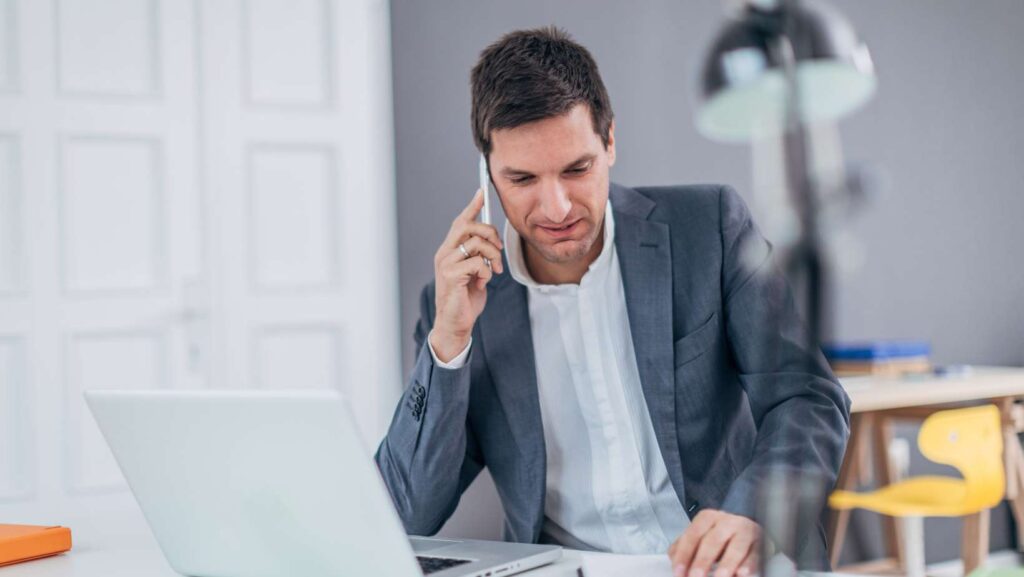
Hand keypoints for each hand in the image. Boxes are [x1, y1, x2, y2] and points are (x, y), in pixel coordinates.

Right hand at [430, 189, 503, 361]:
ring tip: (494, 270)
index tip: (481, 192)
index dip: (472, 206)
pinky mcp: (451, 276)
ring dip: (493, 255)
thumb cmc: (465, 300)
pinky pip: (477, 262)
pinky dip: (487, 271)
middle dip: (490, 233)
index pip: (459, 222)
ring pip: (476, 242)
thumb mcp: (476, 273)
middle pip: (468, 225)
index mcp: (449, 250)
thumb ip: (479, 256)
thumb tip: (492, 243)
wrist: (456, 324)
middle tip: (498, 249)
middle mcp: (444, 253)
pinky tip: (483, 282)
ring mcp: (446, 264)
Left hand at [668, 510, 760, 576]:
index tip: (679, 572)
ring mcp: (745, 531)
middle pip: (713, 541)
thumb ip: (684, 547)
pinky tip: (742, 573)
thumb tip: (675, 561)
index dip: (684, 555)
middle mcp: (727, 522)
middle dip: (703, 561)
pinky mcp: (761, 542)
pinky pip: (756, 554)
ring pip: (736, 547)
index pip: (693, 535)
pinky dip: (749, 564)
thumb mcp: (700, 536)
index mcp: (707, 518)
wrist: (747, 529)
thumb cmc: (720, 536)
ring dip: (726, 565)